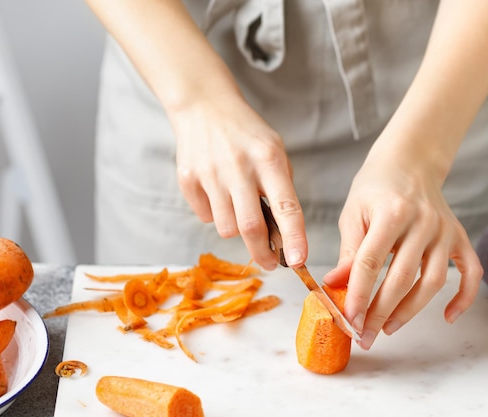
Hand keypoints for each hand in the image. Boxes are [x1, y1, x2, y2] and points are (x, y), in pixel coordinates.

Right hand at [171, 93, 307, 269]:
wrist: (204, 107)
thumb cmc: (247, 136)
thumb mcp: (275, 152)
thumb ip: (281, 190)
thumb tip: (284, 238)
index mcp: (268, 159)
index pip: (286, 206)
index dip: (294, 237)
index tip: (299, 261)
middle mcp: (238, 167)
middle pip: (250, 227)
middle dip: (262, 253)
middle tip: (270, 263)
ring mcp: (210, 173)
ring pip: (226, 228)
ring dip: (236, 229)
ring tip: (238, 206)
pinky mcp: (188, 179)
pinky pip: (206, 216)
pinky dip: (215, 214)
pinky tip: (217, 191)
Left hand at [323, 139, 482, 349]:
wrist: (409, 161)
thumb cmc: (375, 187)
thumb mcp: (353, 213)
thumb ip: (348, 251)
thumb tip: (335, 286)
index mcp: (391, 213)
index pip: (371, 262)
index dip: (358, 294)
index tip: (348, 319)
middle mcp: (423, 222)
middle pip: (402, 278)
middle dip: (381, 311)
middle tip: (365, 335)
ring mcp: (444, 230)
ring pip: (433, 281)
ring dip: (411, 311)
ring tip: (389, 328)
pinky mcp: (459, 236)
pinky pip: (470, 271)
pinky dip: (464, 297)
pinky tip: (448, 317)